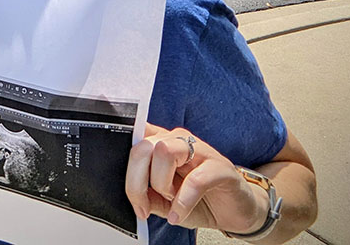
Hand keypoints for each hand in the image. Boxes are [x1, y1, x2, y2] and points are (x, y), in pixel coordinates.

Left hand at [125, 123, 267, 232]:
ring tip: (169, 200)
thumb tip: (130, 195)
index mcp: (161, 143)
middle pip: (143, 145)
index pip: (134, 135)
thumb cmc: (199, 200)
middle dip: (136, 179)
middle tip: (144, 203)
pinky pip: (195, 179)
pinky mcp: (220, 167)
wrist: (235, 211)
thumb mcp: (164, 200)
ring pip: (165, 151)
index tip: (113, 176)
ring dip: (161, 182)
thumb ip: (146, 193)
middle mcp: (179, 140)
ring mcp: (201, 150)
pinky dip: (182, 201)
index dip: (121, 153)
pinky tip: (179, 214)